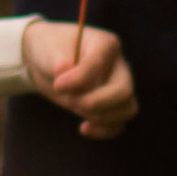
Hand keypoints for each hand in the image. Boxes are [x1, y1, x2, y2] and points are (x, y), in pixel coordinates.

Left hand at [23, 19, 138, 139]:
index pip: (99, 65)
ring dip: (100, 117)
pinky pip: (119, 123)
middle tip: (70, 101)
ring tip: (76, 110)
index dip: (78, 80)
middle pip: (124, 91)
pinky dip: (103, 131)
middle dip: (94, 103)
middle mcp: (118, 65)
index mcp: (106, 44)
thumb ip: (57, 60)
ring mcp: (119, 85)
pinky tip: (83, 128)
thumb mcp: (48, 50)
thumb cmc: (50, 50)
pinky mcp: (112, 105)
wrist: (49, 61)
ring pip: (128, 109)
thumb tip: (64, 69)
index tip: (57, 85)